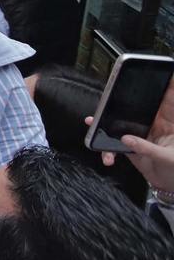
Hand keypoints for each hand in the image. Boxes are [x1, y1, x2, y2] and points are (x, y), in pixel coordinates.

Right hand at [96, 74, 173, 194]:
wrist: (170, 189)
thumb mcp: (170, 160)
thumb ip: (148, 149)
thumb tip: (126, 140)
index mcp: (170, 120)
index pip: (167, 95)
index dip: (162, 81)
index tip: (148, 71)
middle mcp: (155, 123)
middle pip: (136, 105)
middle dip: (118, 102)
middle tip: (105, 101)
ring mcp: (141, 134)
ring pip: (120, 122)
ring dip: (105, 124)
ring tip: (93, 124)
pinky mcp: (131, 146)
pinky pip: (114, 143)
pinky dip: (107, 149)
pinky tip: (106, 155)